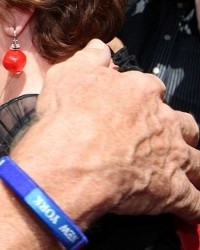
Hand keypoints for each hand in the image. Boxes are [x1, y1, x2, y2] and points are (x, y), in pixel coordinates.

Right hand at [12, 39, 199, 225]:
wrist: (71, 157)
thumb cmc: (69, 117)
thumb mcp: (69, 74)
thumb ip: (89, 58)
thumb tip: (99, 48)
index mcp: (140, 91)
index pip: (151, 89)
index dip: (142, 98)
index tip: (132, 106)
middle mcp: (163, 120)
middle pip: (184, 124)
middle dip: (178, 131)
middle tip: (165, 139)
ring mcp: (172, 156)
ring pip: (196, 162)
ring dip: (194, 168)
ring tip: (189, 174)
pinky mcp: (172, 190)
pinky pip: (195, 203)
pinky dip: (196, 207)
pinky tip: (193, 209)